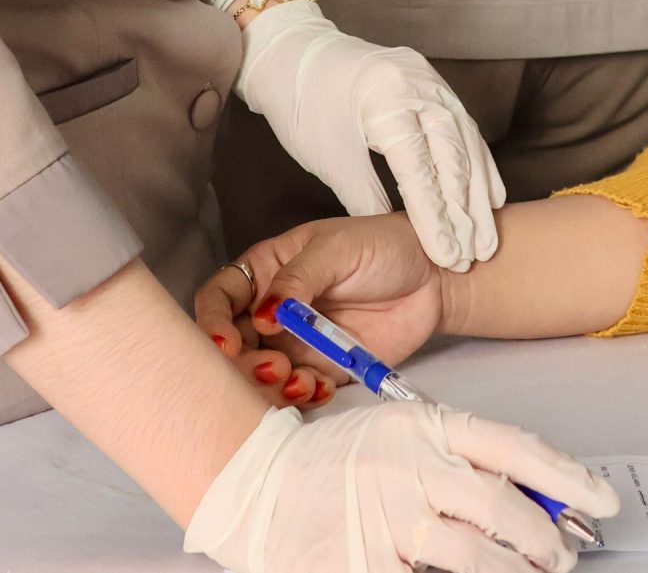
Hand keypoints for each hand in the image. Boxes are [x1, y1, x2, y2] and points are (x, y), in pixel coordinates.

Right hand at [182, 400, 616, 572]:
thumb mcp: (400, 434)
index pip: (514, 448)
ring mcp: (386, 519)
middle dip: (544, 541)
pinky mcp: (360, 564)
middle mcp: (411, 467)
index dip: (567, 477)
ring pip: (474, 558)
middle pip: (502, 508)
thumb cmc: (334, 459)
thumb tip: (532, 496)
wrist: (254, 480)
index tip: (603, 502)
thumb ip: (459, 457)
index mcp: (426, 426)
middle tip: (561, 556)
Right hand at [198, 215, 446, 407]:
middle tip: (275, 366)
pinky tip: (320, 390)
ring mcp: (296, 343)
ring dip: (270, 388)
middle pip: (234, 346)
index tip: (226, 344)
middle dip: (244, 364)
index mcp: (267, 271)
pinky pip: (298, 392)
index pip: (220, 296)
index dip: (212, 322)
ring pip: (260, 375)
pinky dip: (302, 398)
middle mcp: (273, 310)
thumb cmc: (384, 247)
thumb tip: (263, 316)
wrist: (434, 279)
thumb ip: (298, 280)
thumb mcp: (338, 249)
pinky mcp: (323, 369)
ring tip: (300, 383)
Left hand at [235, 1, 505, 269]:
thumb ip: (366, 197)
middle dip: (465, 209)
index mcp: (385, 98)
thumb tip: (398, 236)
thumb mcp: (330, 158)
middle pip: (452, 154)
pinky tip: (488, 194)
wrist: (296, 55)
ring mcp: (429, 79)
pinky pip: (463, 127)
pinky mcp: (432, 82)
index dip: (435, 214)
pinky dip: (476, 164)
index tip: (446, 253)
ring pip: (465, 141)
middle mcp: (416, 83)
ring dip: (478, 192)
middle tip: (476, 253)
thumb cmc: (304, 107)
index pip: (419, 167)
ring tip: (487, 235)